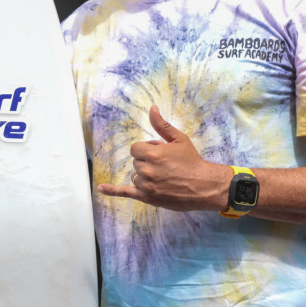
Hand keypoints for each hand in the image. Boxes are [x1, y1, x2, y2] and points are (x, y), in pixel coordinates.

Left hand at [98, 105, 228, 211]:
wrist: (204, 186)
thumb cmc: (192, 161)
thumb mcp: (179, 139)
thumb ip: (162, 125)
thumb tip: (152, 108)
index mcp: (152, 153)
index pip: (135, 149)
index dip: (147, 150)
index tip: (160, 153)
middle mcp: (146, 169)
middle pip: (136, 162)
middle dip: (148, 162)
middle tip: (167, 166)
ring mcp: (145, 185)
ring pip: (135, 176)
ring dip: (145, 176)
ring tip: (164, 177)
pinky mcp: (147, 197)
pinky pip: (125, 193)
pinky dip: (112, 190)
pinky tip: (101, 188)